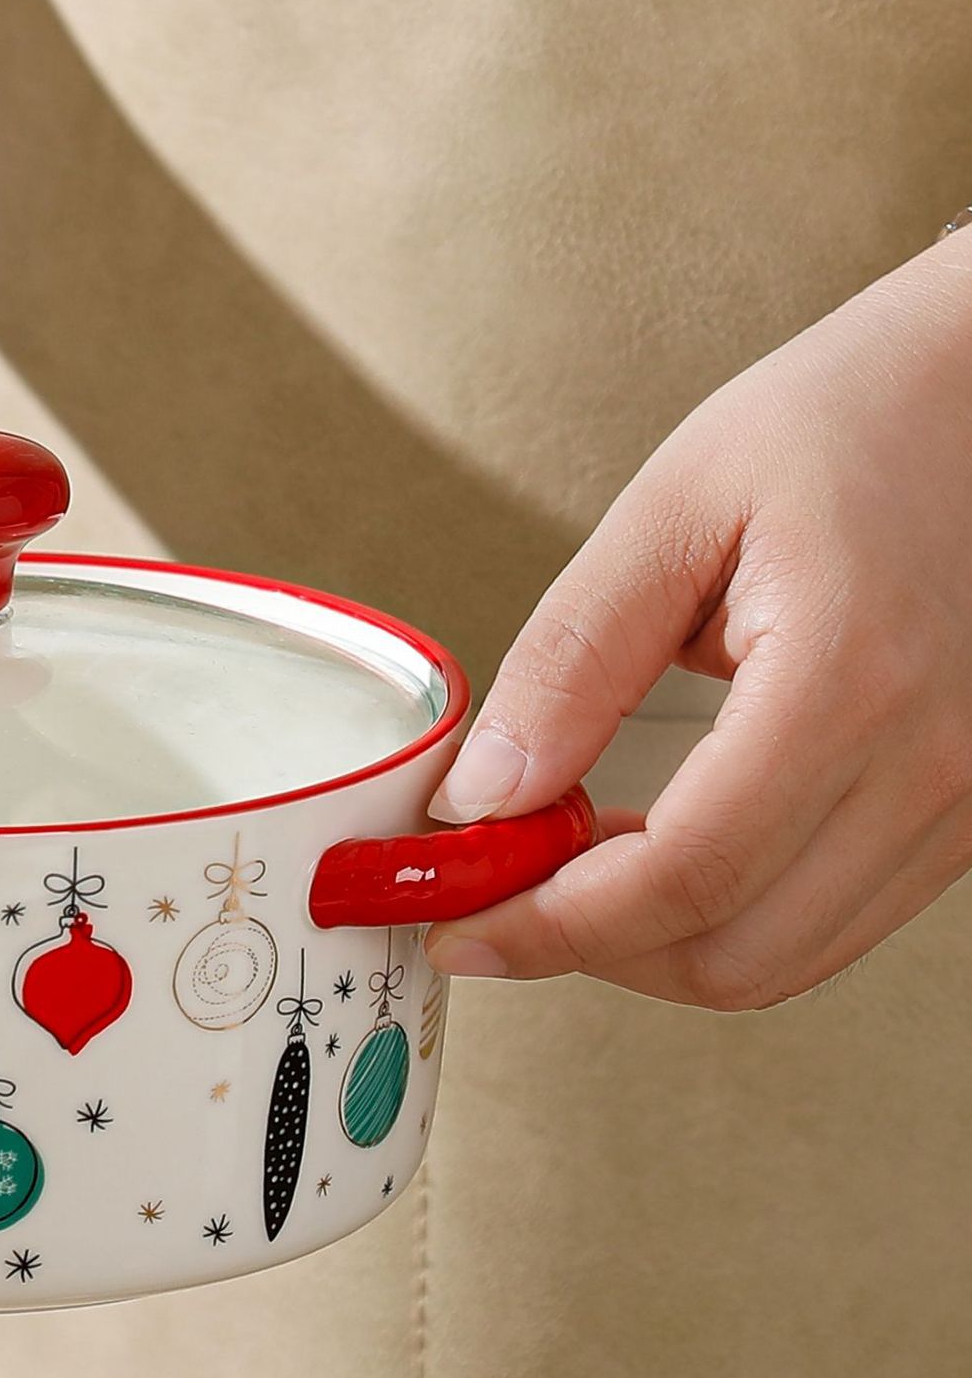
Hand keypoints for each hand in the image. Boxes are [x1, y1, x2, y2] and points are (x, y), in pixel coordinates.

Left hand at [422, 234, 971, 1008]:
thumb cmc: (844, 418)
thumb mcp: (675, 511)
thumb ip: (572, 660)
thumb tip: (483, 794)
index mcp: (849, 681)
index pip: (682, 876)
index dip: (549, 926)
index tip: (456, 924)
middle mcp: (931, 766)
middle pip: (735, 956)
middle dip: (590, 950)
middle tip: (490, 895)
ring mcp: (966, 798)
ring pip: (787, 959)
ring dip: (655, 942)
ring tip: (558, 869)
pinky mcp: (966, 803)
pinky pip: (834, 915)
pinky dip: (727, 913)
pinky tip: (651, 850)